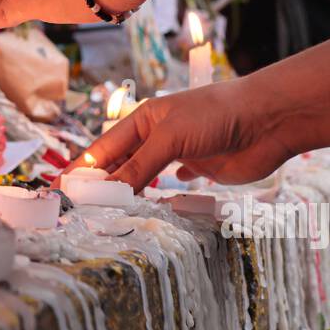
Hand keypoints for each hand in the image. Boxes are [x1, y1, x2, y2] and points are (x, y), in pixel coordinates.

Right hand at [71, 78, 305, 190]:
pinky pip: (174, 186)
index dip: (82, 170)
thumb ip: (138, 167)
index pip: (104, 149)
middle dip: (101, 185)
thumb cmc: (216, 115)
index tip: (59, 190)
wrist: (269, 119)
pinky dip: (161, 196)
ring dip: (128, 194)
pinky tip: (151, 206)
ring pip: (145, 177)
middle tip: (78, 211)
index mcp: (144, 119)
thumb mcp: (169, 138)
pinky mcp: (203, 169)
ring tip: (106, 215)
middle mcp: (158, 136)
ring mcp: (180, 153)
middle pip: (122, 164)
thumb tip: (106, 192)